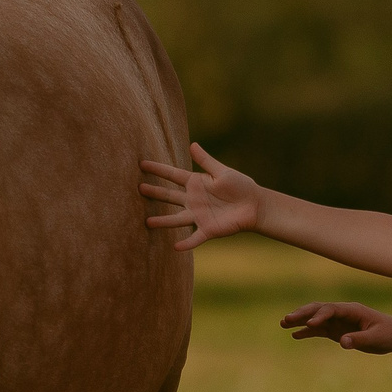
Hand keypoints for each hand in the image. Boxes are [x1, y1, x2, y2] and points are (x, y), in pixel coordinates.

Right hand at [139, 142, 261, 248]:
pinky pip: (195, 238)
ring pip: (176, 219)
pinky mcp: (208, 229)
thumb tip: (192, 144)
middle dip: (154, 192)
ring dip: (162, 221)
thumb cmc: (241, 186)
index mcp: (196, 183)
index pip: (173, 175)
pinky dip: (186, 243)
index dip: (158, 169)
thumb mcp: (222, 172)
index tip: (141, 164)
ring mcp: (199, 215)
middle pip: (169, 196)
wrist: (254, 205)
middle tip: (137, 189)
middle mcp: (193, 200)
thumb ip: (206, 161)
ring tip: (146, 222)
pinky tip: (175, 247)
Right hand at [281, 301, 391, 354]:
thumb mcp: (377, 339)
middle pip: (318, 309)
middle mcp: (342, 313)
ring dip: (300, 320)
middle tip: (286, 320)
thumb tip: (343, 343)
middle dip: (302, 314)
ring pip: (315, 318)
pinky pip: (319, 330)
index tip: (311, 325)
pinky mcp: (338, 331)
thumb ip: (360, 340)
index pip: (331, 309)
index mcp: (352, 310)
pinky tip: (294, 336)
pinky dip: (307, 332)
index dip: (320, 316)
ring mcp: (339, 322)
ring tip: (283, 324)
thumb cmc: (389, 334)